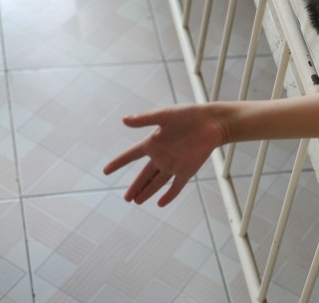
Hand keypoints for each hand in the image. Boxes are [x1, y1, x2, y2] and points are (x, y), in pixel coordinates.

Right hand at [103, 104, 224, 206]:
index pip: (131, 155)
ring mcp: (174, 165)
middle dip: (135, 187)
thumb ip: (145, 119)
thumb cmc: (188, 115)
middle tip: (126, 198)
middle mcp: (161, 156)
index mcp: (153, 142)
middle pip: (144, 175)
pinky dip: (168, 195)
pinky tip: (160, 203)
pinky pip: (176, 186)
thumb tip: (124, 120)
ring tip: (137, 202)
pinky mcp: (187, 170)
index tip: (106, 171)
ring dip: (147, 192)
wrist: (211, 122)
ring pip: (156, 183)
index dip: (119, 162)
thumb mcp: (164, 115)